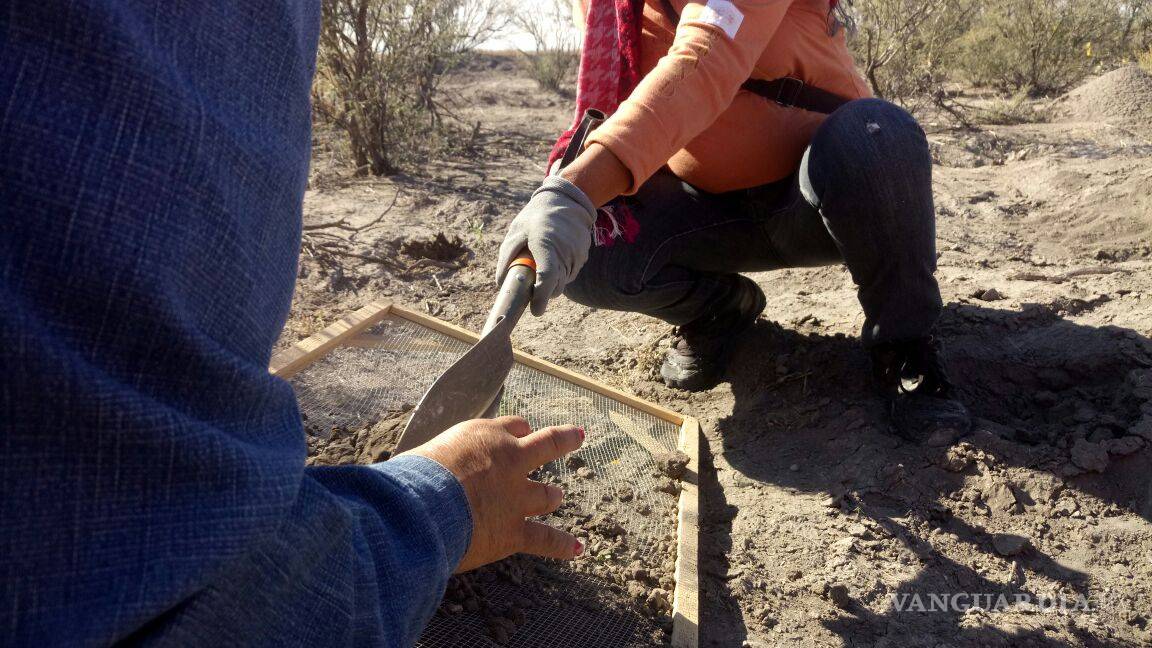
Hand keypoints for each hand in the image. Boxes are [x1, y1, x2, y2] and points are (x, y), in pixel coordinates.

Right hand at [402, 416, 585, 572]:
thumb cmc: (412, 478)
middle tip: (574, 437)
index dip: (519, 430)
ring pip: (547, 494)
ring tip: (556, 497)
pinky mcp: (514, 530)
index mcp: (484, 436)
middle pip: (546, 444)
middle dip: (563, 440)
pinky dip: (562, 544)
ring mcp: (517, 496)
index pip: (511, 425)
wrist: (422, 505)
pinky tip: (577, 547)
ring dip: (552, 496)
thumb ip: (440, 462)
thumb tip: (427, 474)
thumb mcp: (427, 454)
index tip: (523, 431)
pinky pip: (546, 538)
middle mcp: (508, 460)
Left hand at [496, 176, 596, 315]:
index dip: (541, 297)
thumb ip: (507, 258)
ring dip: (552, 281)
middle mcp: (565, 250)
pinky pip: (570, 273)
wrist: (565, 201)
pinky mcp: (584, 255)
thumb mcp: (516, 232)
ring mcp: (577, 253)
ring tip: (543, 262)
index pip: (546, 277)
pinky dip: (561, 273)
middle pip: (555, 286)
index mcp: (546, 243)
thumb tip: (501, 284)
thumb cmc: (535, 218)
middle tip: (531, 286)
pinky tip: (554, 257)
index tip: (535, 310)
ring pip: (563, 282)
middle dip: (543, 292)